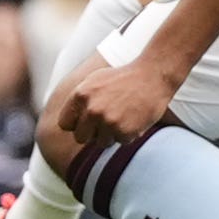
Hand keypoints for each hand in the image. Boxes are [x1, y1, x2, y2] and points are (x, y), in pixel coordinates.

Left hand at [58, 53, 178, 152]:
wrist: (152, 75)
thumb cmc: (124, 77)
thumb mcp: (94, 80)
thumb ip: (79, 99)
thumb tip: (68, 119)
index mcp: (80, 95)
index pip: (65, 124)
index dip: (76, 125)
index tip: (86, 121)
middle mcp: (91, 109)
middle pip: (80, 137)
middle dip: (92, 133)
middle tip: (107, 121)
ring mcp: (107, 121)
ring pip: (101, 143)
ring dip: (111, 135)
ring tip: (122, 117)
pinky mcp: (123, 131)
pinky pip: (120, 142)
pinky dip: (128, 134)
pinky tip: (134, 118)